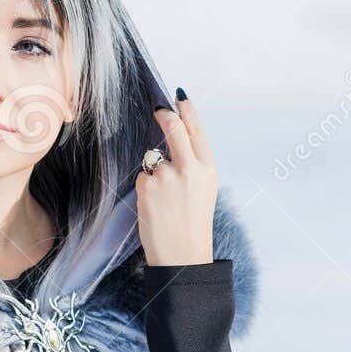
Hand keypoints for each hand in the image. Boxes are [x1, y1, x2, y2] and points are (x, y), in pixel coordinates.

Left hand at [136, 88, 217, 266]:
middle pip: (173, 130)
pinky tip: (154, 206)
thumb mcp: (204, 189)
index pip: (196, 131)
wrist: (182, 255)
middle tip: (158, 110)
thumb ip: (192, 164)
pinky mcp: (146, 186)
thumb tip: (173, 138)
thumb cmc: (192, 223)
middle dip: (164, 116)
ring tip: (164, 200)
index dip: (187, 110)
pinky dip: (145, 188)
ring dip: (154, 173)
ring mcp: (166, 177)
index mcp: (208, 169)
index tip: (178, 96)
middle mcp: (189, 169)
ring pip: (153, 160)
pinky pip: (142, 177)